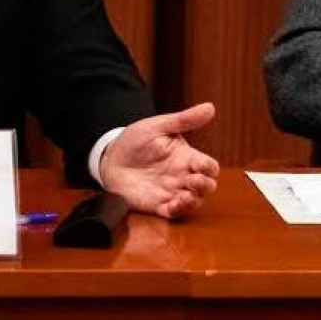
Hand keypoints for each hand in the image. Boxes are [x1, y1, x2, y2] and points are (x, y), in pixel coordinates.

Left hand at [99, 103, 219, 218]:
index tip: (200, 164)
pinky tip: (174, 204)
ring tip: (186, 195)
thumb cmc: (135, 140)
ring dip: (194, 200)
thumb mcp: (158, 126)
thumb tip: (210, 107)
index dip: (209, 167)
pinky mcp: (158, 204)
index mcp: (186, 158)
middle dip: (205, 185)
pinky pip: (174, 213)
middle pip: (207, 186)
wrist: (110, 157)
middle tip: (192, 180)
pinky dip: (178, 210)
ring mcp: (171, 191)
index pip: (209, 166)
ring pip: (195, 202)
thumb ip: (183, 119)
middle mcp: (182, 176)